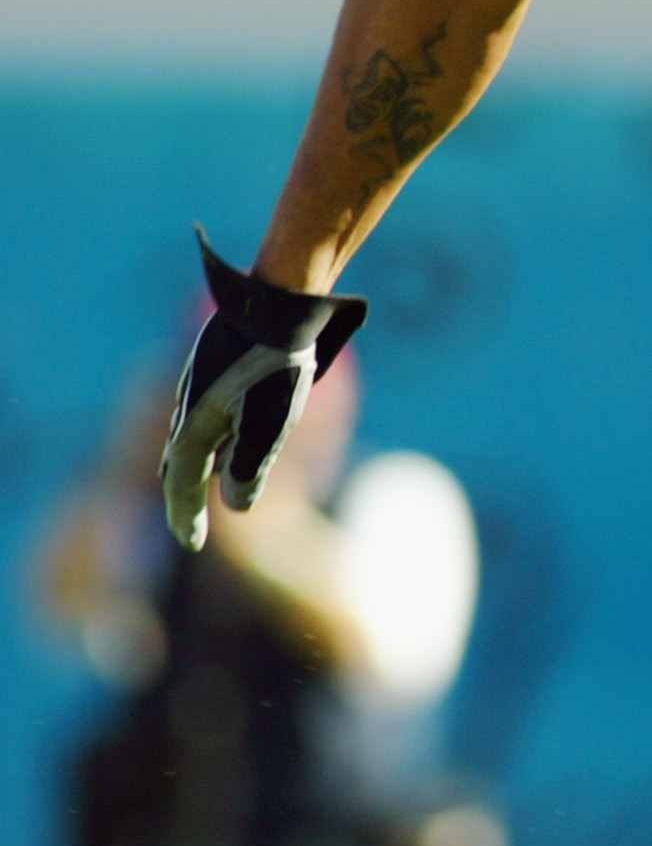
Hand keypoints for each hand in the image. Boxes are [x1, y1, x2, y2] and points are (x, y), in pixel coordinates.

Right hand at [159, 232, 367, 552]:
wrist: (277, 302)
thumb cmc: (276, 366)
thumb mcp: (270, 426)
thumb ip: (251, 469)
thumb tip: (236, 505)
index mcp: (195, 430)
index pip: (184, 487)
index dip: (187, 518)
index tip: (192, 543)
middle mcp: (187, 411)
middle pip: (179, 466)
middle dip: (184, 498)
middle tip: (190, 525)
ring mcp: (196, 388)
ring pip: (190, 440)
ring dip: (195, 469)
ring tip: (201, 490)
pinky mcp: (212, 370)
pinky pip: (203, 417)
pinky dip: (208, 441)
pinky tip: (224, 439)